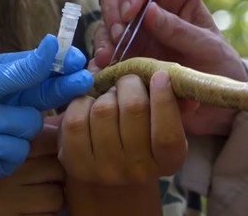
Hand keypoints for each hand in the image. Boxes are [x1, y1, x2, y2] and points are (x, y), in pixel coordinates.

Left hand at [0, 35, 92, 197]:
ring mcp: (10, 131)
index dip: (62, 66)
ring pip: (30, 125)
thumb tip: (53, 43)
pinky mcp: (4, 157)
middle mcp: (13, 102)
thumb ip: (22, 68)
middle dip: (63, 88)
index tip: (79, 62)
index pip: (43, 69)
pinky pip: (15, 149)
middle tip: (83, 80)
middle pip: (48, 95)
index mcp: (7, 77)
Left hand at [59, 71, 185, 184]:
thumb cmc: (141, 136)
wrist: (109, 170)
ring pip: (103, 110)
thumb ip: (172, 101)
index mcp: (168, 160)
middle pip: (134, 109)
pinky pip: (75, 120)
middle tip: (127, 82)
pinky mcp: (77, 164)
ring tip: (109, 98)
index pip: (167, 134)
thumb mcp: (162, 123)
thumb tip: (171, 76)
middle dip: (130, 84)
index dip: (164, 100)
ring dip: (105, 94)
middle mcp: (139, 171)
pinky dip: (81, 103)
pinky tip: (89, 107)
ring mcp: (106, 170)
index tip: (160, 75)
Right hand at [96, 0, 247, 134]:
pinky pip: (105, 52)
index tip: (130, 11)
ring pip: (106, 22)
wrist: (219, 103)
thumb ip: (179, 30)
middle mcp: (150, 9)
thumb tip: (149, 11)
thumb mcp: (207, 47)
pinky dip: (101, 59)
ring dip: (104, 37)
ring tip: (109, 58)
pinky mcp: (126, 57)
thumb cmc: (220, 65)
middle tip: (117, 35)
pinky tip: (105, 70)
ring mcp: (135, 33)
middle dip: (112, 11)